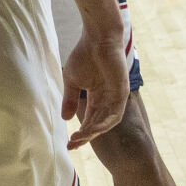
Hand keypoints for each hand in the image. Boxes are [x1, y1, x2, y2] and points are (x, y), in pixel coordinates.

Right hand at [61, 31, 128, 148]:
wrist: (97, 39)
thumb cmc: (85, 55)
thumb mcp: (72, 81)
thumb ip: (70, 99)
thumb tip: (64, 119)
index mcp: (96, 97)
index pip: (90, 120)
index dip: (80, 133)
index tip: (68, 143)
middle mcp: (107, 100)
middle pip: (97, 125)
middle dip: (85, 136)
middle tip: (72, 145)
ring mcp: (115, 97)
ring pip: (106, 123)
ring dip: (93, 132)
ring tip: (80, 138)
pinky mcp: (121, 93)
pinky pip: (115, 115)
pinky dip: (104, 124)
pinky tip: (92, 130)